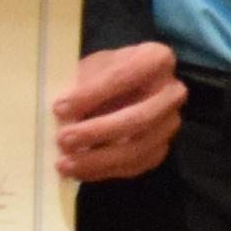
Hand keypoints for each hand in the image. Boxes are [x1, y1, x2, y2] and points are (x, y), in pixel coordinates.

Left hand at [54, 42, 185, 183]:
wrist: (119, 89)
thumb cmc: (103, 73)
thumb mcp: (91, 66)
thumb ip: (81, 85)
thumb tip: (63, 114)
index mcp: (156, 59)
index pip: (126, 76)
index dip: (92, 94)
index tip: (59, 108)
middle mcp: (172, 93)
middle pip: (139, 118)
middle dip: (98, 132)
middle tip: (63, 139)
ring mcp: (169, 125)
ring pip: (138, 149)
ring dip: (98, 159)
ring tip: (65, 164)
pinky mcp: (159, 150)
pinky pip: (134, 166)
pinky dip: (103, 171)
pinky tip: (78, 171)